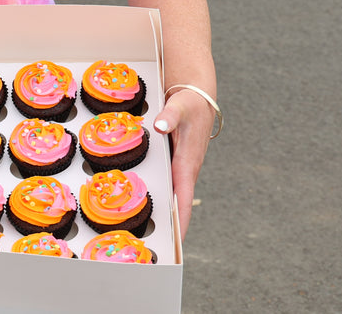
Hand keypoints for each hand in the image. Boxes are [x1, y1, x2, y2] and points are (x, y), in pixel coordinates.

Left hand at [154, 88, 213, 240]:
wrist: (197, 96)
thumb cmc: (190, 102)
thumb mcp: (180, 106)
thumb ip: (169, 116)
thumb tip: (160, 126)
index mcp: (187, 162)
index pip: (183, 196)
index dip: (180, 218)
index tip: (177, 239)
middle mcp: (184, 169)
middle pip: (177, 203)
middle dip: (170, 224)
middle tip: (154, 244)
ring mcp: (180, 167)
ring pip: (171, 194)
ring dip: (163, 212)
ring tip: (146, 232)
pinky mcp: (174, 161)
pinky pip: (167, 183)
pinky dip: (159, 195)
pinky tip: (145, 204)